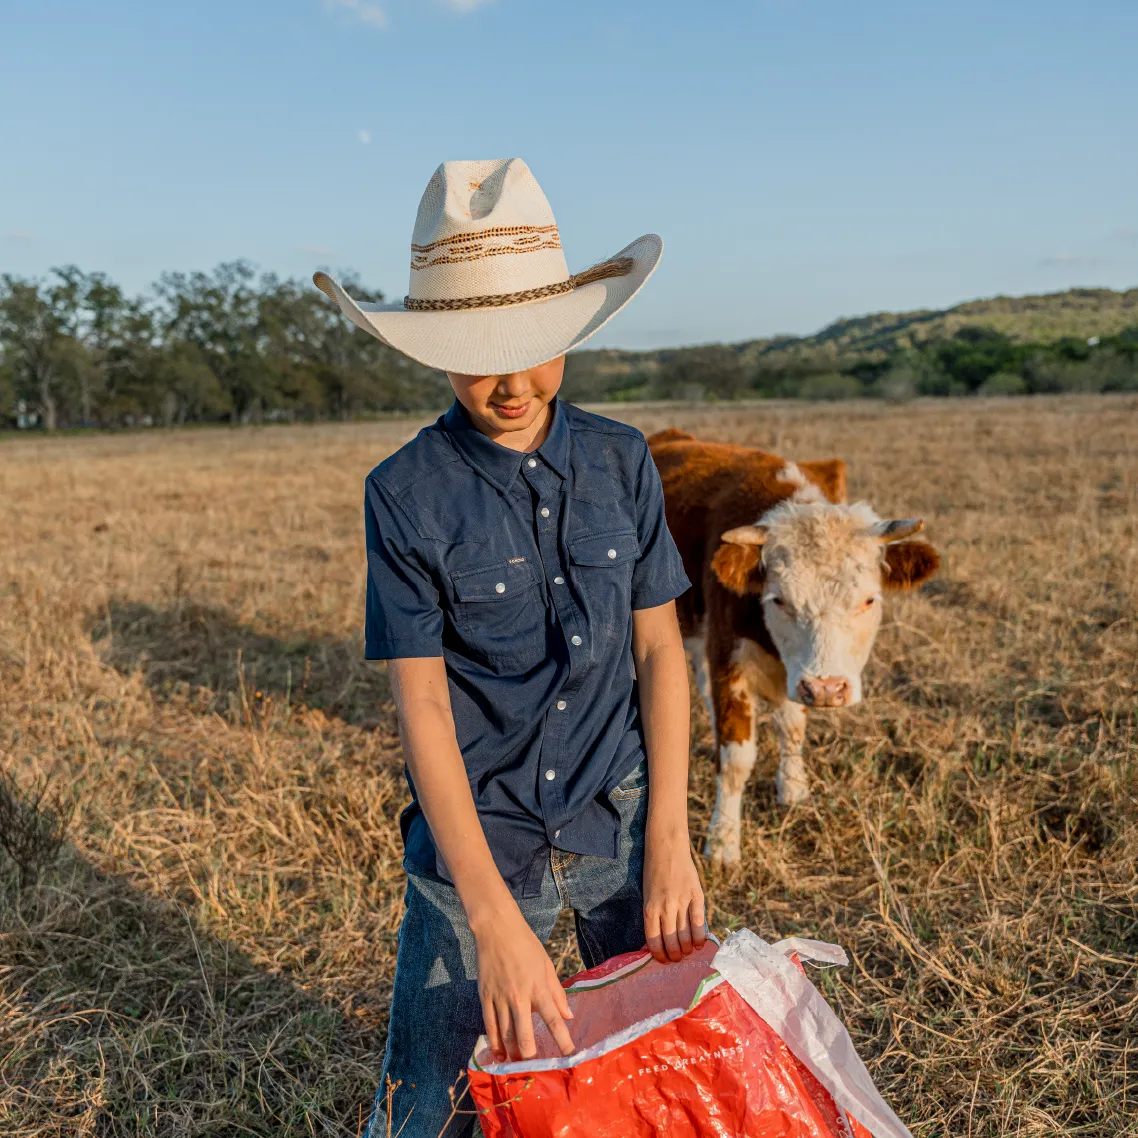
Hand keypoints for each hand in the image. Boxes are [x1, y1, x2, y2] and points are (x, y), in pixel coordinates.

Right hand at [471, 903, 574, 1061]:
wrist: (496, 929)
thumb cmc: (526, 945)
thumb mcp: (547, 965)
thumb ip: (557, 993)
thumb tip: (568, 1016)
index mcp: (538, 987)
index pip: (553, 1019)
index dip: (562, 1040)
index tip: (569, 1056)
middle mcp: (519, 996)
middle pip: (524, 1034)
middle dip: (530, 1055)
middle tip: (535, 1068)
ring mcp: (500, 997)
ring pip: (505, 1034)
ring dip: (512, 1053)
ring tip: (517, 1066)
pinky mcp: (485, 996)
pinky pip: (489, 1024)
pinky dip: (494, 1042)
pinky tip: (499, 1054)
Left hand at [643, 827, 706, 962]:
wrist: (666, 847)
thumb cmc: (654, 872)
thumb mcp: (647, 894)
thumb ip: (654, 915)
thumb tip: (662, 940)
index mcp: (649, 908)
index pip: (654, 941)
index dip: (660, 955)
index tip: (664, 960)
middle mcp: (665, 907)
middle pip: (671, 942)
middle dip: (675, 956)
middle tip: (678, 958)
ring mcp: (682, 902)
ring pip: (686, 936)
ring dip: (687, 949)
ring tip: (688, 951)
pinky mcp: (696, 896)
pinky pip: (699, 922)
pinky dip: (700, 936)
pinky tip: (700, 943)